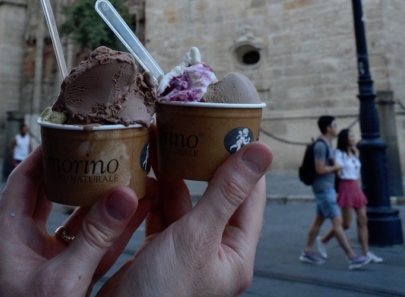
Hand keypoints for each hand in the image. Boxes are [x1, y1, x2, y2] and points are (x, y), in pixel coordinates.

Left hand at [0, 145, 156, 296]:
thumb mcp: (63, 282)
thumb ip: (96, 239)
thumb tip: (127, 194)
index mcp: (9, 240)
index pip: (22, 182)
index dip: (43, 154)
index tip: (68, 132)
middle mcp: (25, 249)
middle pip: (50, 198)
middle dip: (78, 173)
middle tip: (104, 148)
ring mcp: (45, 268)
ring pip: (74, 224)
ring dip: (100, 202)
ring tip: (128, 174)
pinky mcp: (64, 286)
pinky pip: (89, 251)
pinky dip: (110, 234)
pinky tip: (136, 216)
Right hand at [99, 130, 272, 296]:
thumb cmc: (163, 292)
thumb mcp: (198, 236)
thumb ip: (227, 191)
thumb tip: (262, 152)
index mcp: (235, 253)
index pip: (251, 195)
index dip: (245, 159)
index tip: (233, 123)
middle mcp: (214, 252)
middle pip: (215, 195)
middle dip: (202, 160)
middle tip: (193, 124)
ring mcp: (184, 253)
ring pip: (183, 202)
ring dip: (173, 173)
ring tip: (161, 138)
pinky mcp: (157, 253)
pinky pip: (159, 213)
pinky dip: (151, 192)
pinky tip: (142, 170)